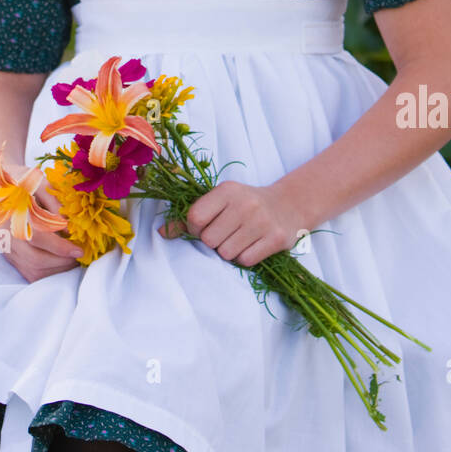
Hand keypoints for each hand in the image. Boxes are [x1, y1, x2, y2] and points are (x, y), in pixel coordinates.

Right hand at [0, 183, 83, 283]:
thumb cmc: (22, 183)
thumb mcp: (39, 184)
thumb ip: (54, 202)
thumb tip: (69, 226)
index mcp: (14, 216)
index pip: (39, 239)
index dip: (61, 247)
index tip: (79, 250)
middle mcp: (8, 236)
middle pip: (37, 260)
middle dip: (63, 262)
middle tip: (80, 255)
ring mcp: (8, 249)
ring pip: (34, 271)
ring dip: (57, 269)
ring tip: (73, 259)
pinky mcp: (10, 257)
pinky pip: (29, 273)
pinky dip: (48, 273)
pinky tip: (60, 263)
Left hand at [157, 181, 305, 268]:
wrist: (288, 205)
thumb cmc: (246, 204)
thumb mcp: (220, 201)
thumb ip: (191, 217)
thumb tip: (162, 232)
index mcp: (227, 190)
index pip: (195, 218)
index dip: (194, 229)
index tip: (204, 227)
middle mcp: (245, 203)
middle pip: (209, 240)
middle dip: (213, 242)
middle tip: (226, 233)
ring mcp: (262, 221)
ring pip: (226, 253)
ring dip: (229, 251)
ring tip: (240, 238)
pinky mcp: (275, 239)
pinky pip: (245, 260)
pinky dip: (245, 257)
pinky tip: (252, 245)